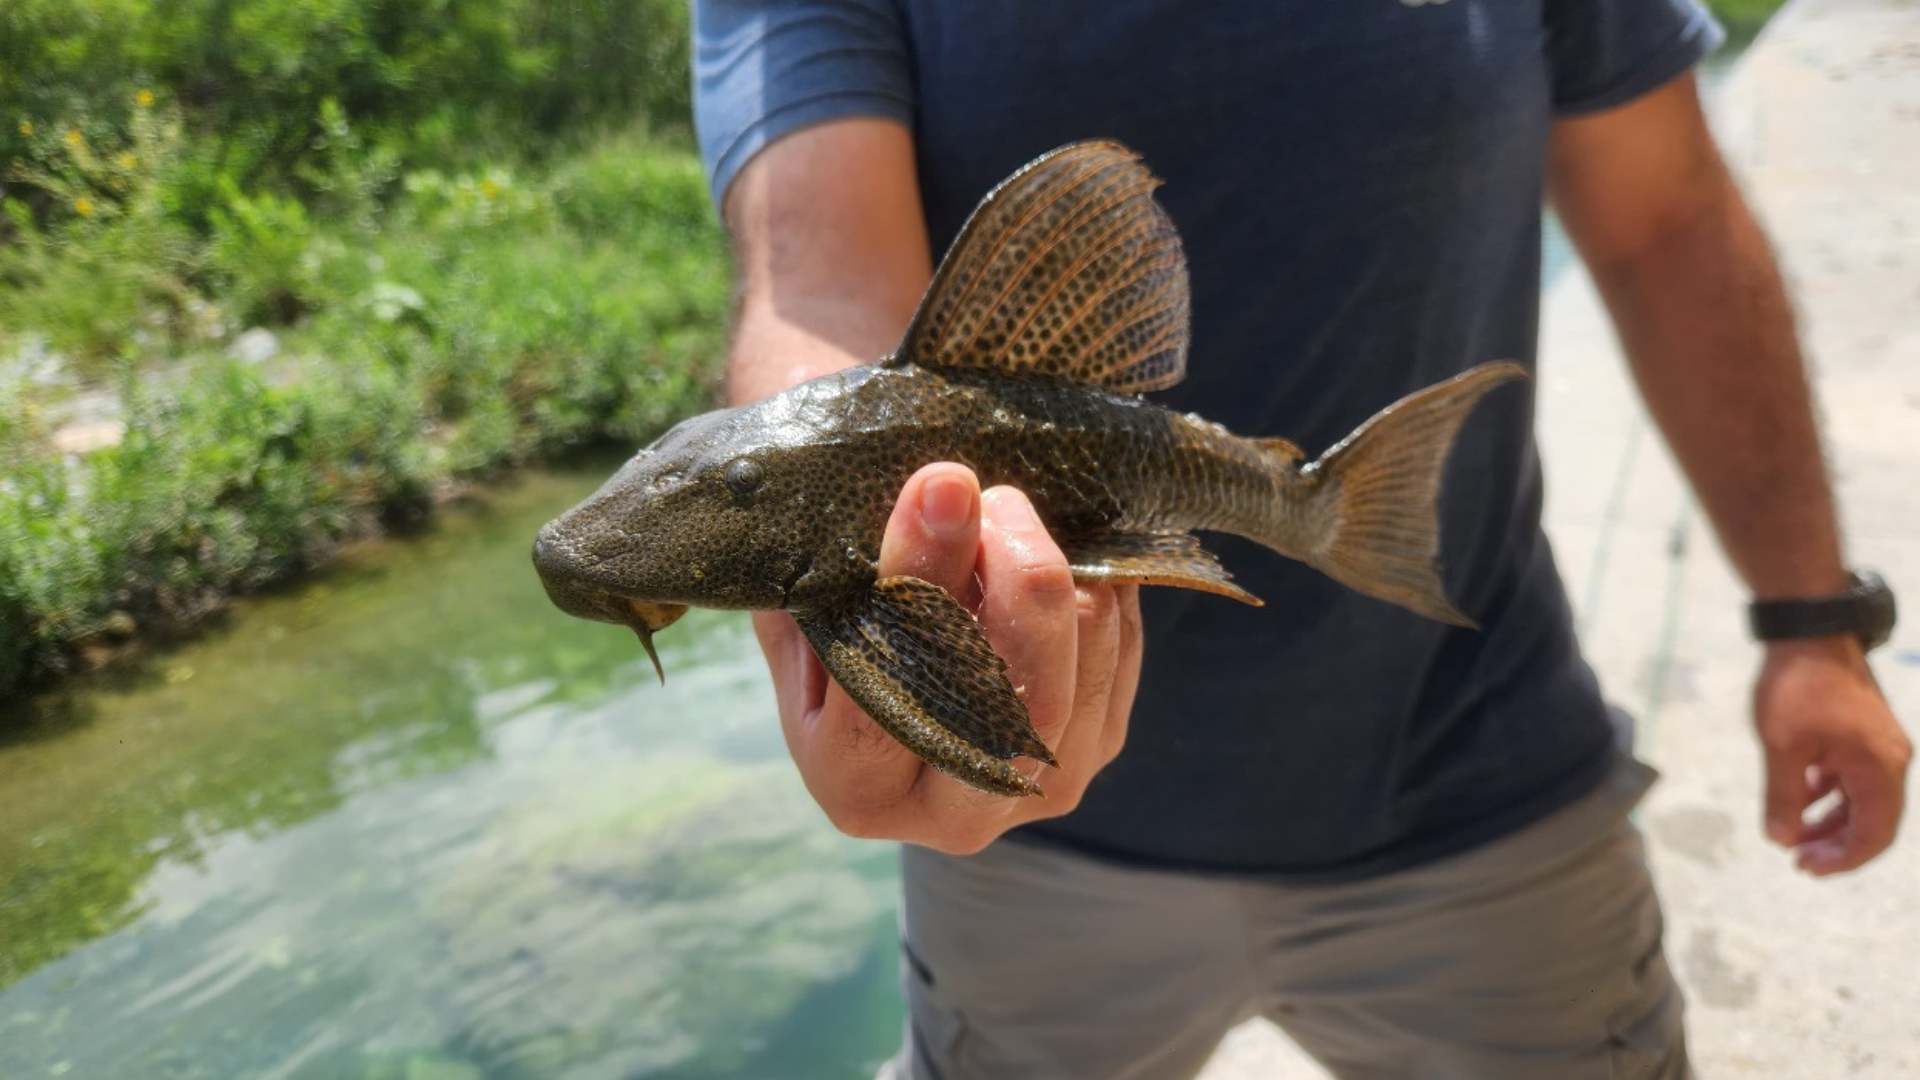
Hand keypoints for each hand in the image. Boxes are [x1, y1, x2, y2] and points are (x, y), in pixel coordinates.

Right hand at [752, 462, 1143, 853]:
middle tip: (997, 497)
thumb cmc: (833, 623)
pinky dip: (1097, 583)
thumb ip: (841, 573)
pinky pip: (1121, 647)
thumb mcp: (810, 603)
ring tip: (1006, 514)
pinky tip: (1053, 548)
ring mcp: (1038, 790)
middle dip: (1019, 578)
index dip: (920, 578)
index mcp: (856, 787)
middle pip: (1017, 704)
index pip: (894, 686)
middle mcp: (951, 815)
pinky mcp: (1097, 746)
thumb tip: (931, 498)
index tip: (941, 483)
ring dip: (1060, 567)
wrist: (894, 661)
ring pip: (1084, 664)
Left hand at [1754, 637, 1912, 874]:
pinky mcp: (1862, 734)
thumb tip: (1781, 840)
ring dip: (1829, 821)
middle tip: (1796, 860)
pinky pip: (1851, 777)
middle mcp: (1889, 760)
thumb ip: (1783, 797)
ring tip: (1793, 838)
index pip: (1875, 834)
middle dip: (1835, 845)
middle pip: (1871, 821)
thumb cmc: (1796, 686)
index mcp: (1881, 768)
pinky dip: (1828, 793)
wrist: (1808, 630)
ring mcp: (1878, 746)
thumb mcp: (1781, 746)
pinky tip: (1798, 798)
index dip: (1844, 859)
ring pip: (1860, 800)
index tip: (1806, 868)